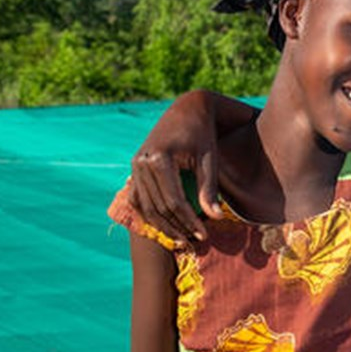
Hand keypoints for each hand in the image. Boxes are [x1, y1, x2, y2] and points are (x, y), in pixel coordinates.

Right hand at [126, 92, 238, 243]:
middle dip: (177, 227)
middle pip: (158, 207)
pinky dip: (148, 214)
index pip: (173, 201)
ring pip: (146, 206)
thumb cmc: (203, 134)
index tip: (203, 236)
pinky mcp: (135, 167)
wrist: (187, 110)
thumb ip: (209, 189)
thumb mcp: (209, 160)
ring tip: (182, 238)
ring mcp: (135, 164)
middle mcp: (142, 162)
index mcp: (159, 158)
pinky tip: (165, 226)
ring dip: (163, 225)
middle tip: (195, 241)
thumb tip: (216, 217)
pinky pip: (137, 198)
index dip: (189, 222)